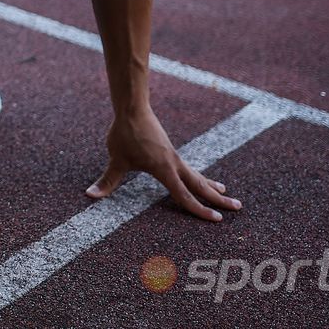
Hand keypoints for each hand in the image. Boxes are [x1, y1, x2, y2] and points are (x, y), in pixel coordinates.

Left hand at [87, 106, 241, 221]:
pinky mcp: (170, 150)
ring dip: (211, 186)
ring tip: (226, 193)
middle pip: (200, 185)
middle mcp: (174, 164)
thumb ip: (107, 181)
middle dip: (218, 199)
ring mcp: (174, 156)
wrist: (133, 108)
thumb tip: (89, 195)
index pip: (184, 196)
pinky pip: (188, 168)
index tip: (216, 220)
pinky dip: (198, 175)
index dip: (199, 210)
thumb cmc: (125, 134)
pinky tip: (200, 177)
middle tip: (238, 207)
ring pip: (197, 175)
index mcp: (164, 170)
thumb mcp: (116, 159)